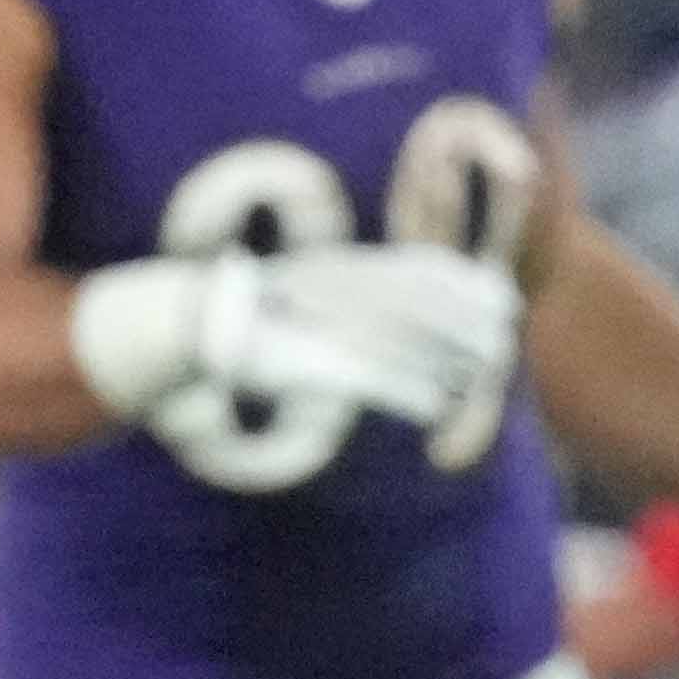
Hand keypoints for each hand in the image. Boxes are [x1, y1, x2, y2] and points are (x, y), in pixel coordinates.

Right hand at [81, 241, 525, 489]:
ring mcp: (307, 323)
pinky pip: (357, 379)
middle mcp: (322, 288)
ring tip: (487, 373)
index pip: (405, 268)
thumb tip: (385, 318)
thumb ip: (351, 304)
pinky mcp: (292, 361)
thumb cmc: (240, 320)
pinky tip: (435, 410)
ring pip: (392, 339)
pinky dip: (400, 393)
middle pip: (408, 300)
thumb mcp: (302, 301)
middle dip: (463, 317)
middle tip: (510, 332)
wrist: (168, 328)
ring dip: (443, 356)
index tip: (505, 293)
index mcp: (327, 269)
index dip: (457, 282)